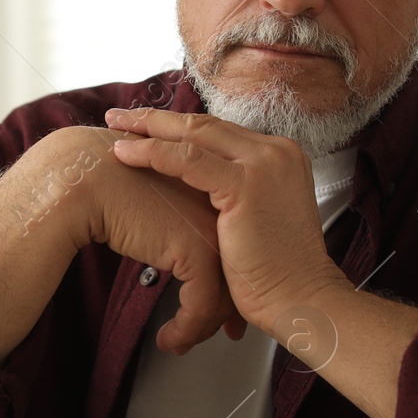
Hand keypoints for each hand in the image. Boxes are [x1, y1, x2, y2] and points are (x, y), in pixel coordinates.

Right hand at [68, 127, 244, 349]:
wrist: (89, 182)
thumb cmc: (110, 192)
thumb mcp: (154, 210)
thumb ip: (173, 230)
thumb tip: (174, 257)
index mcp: (216, 197)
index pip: (236, 250)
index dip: (233, 285)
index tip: (227, 315)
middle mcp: (223, 213)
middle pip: (236, 275)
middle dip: (228, 313)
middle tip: (222, 334)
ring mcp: (213, 232)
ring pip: (223, 296)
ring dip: (200, 329)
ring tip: (179, 343)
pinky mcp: (196, 251)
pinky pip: (201, 305)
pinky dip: (185, 329)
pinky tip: (167, 339)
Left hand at [103, 108, 347, 349]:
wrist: (303, 300)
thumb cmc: (276, 271)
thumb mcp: (259, 216)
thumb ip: (237, 193)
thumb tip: (200, 186)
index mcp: (280, 156)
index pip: (219, 132)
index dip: (178, 128)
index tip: (145, 127)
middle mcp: (276, 152)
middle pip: (205, 125)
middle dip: (157, 119)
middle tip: (119, 118)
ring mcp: (263, 165)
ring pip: (194, 134)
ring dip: (148, 129)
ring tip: (114, 128)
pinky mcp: (246, 185)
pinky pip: (187, 161)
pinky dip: (152, 154)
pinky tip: (125, 154)